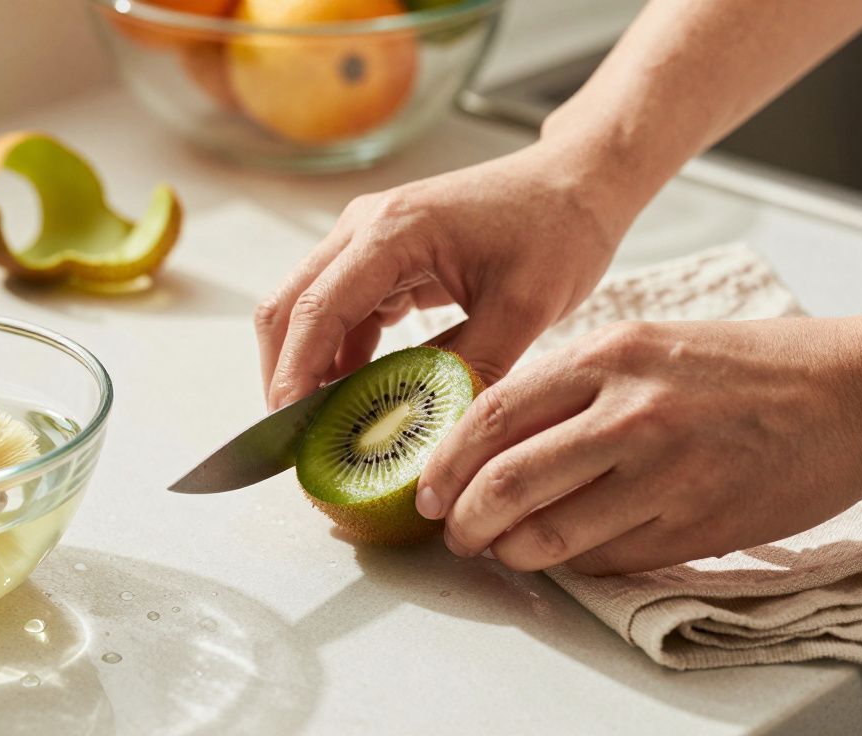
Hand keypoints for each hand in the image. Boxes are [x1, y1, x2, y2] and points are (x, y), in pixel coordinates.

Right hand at [254, 142, 637, 410]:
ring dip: (308, 367)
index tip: (288, 431)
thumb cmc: (558, 231)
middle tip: (296, 441)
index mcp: (393, 231)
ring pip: (307, 310)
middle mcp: (365, 227)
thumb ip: (470, 370)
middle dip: (284, 375)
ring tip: (324, 430)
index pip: (316, 309)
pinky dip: (338, 357)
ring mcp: (368, 239)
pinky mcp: (382, 257)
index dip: (294, 374)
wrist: (577, 183)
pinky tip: (357, 399)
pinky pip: (340, 311)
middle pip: (289, 306)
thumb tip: (431, 439)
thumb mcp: (524, 309)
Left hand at [418, 316, 861, 574]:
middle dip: (463, 519)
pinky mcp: (696, 525)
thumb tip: (499, 435)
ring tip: (502, 549)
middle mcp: (629, 413)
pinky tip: (565, 555)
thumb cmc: (748, 366)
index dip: (446, 461)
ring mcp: (664, 474)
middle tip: (454, 532)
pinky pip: (607, 559)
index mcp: (609, 356)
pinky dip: (573, 564)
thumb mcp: (649, 344)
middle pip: (506, 481)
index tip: (429, 488)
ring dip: (510, 551)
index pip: (493, 414)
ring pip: (549, 533)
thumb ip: (575, 385)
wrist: (852, 392)